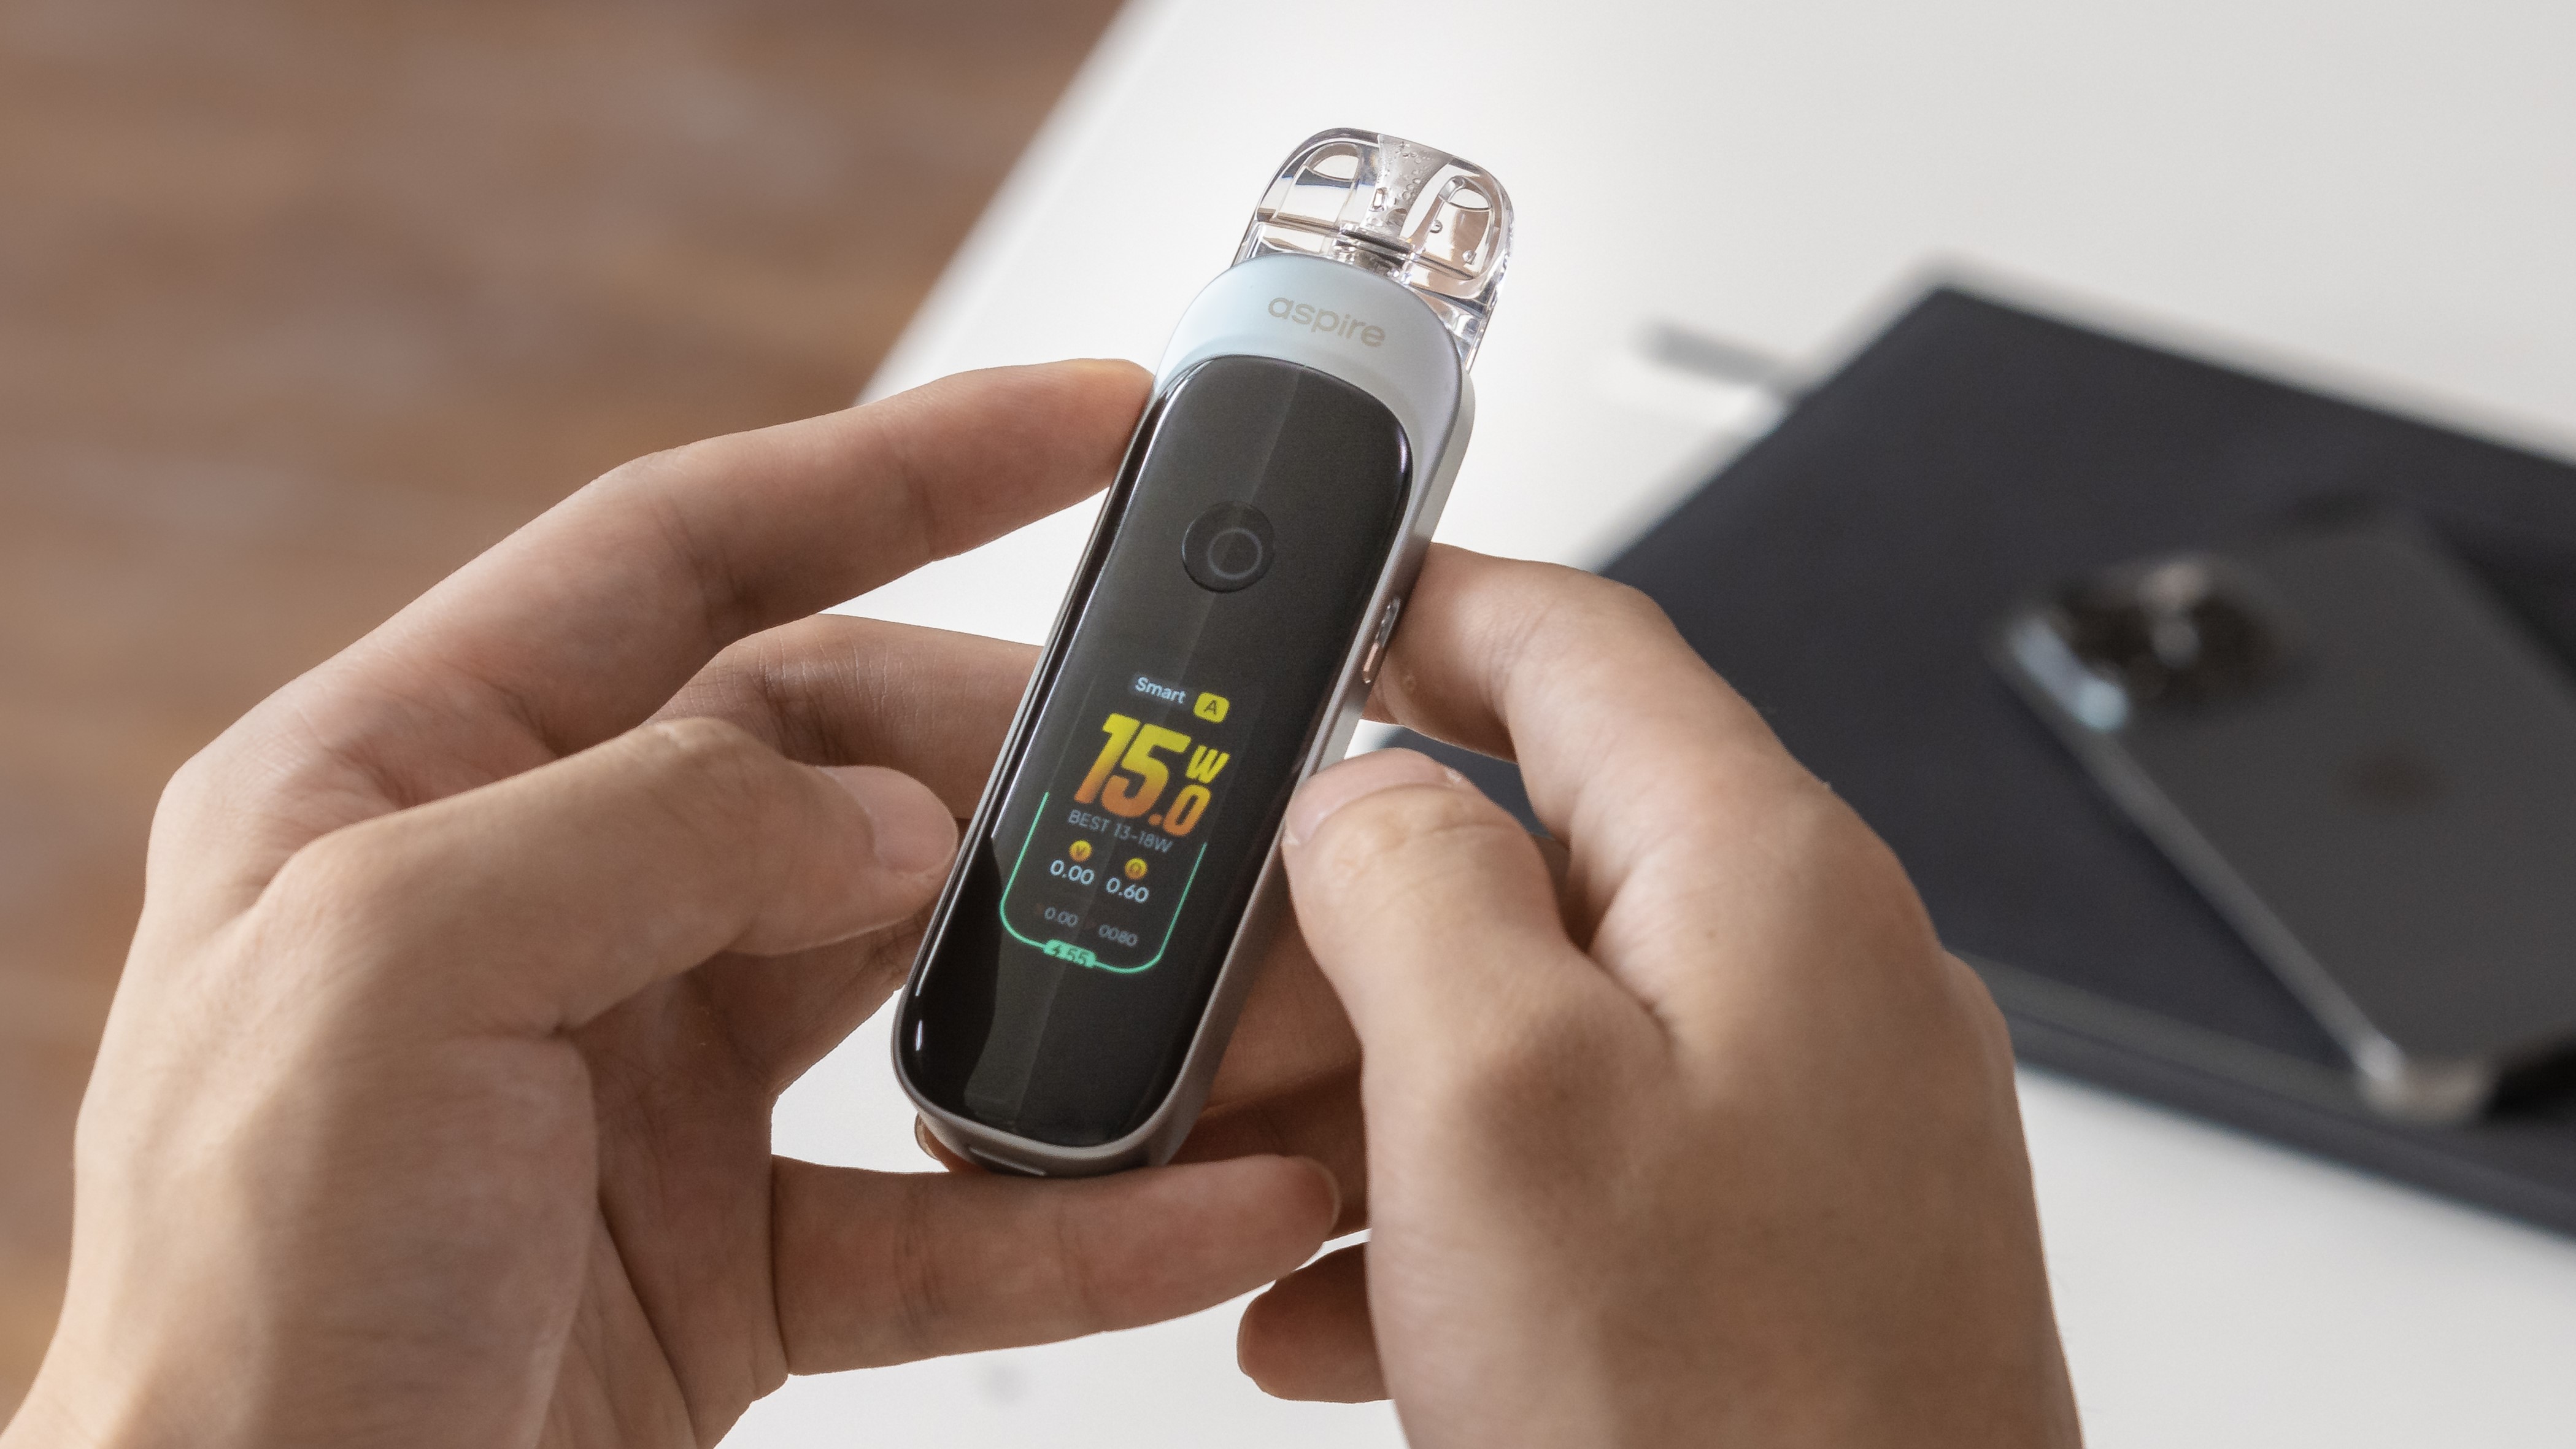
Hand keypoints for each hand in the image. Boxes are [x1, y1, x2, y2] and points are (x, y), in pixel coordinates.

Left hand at [3, 362, 1336, 1448]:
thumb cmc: (244, 1318)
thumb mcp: (388, 975)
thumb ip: (652, 829)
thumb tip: (894, 815)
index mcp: (408, 786)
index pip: (683, 552)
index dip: (895, 465)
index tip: (1087, 419)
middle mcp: (536, 912)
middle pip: (838, 762)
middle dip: (1018, 764)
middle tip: (1179, 776)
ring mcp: (645, 1083)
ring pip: (918, 975)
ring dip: (1077, 983)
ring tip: (1225, 977)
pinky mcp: (734, 1255)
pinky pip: (948, 1210)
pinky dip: (1084, 1212)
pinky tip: (1211, 1201)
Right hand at [1226, 549, 2081, 1445]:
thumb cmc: (1727, 1427)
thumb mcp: (1494, 1103)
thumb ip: (1409, 883)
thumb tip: (1361, 789)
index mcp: (1761, 882)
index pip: (1579, 644)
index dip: (1424, 601)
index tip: (1308, 607)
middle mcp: (1805, 978)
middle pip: (1532, 852)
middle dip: (1342, 924)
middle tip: (1204, 992)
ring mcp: (1800, 1121)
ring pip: (1532, 1028)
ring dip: (1366, 1091)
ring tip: (1239, 1184)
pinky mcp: (1774, 1246)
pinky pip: (1577, 1168)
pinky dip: (1441, 1211)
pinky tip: (1338, 1305)